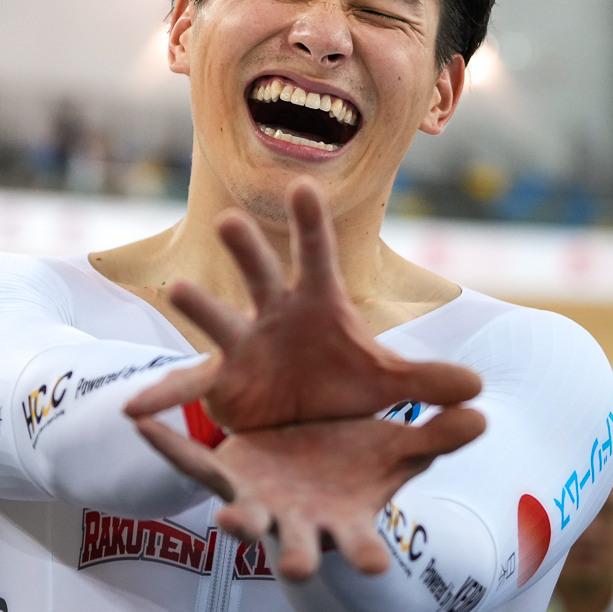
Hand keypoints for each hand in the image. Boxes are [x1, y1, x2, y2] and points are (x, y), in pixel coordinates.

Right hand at [124, 180, 480, 429]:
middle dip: (246, 250)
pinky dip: (160, 400)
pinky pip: (189, 388)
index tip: (302, 186)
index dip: (309, 224)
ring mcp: (241, 346)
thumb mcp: (385, 386)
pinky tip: (133, 410)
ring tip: (181, 287)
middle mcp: (272, 315)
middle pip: (260, 275)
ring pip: (217, 321)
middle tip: (227, 218)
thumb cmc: (339, 387)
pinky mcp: (220, 384)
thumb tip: (479, 388)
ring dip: (199, 305)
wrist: (301, 425)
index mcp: (316, 304)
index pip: (316, 256)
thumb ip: (426, 383)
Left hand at [136, 405, 484, 578]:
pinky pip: (192, 464)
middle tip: (300, 567)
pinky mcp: (225, 475)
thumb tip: (485, 416)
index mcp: (344, 519)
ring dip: (238, 520)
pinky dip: (171, 448)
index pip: (358, 546)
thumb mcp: (400, 443)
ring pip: (245, 516)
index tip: (374, 568)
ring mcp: (259, 504)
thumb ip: (436, 435)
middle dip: (298, 557)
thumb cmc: (361, 456)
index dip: (364, 555)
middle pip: (298, 548)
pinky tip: (146, 427)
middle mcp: (299, 522)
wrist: (317, 442)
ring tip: (231, 519)